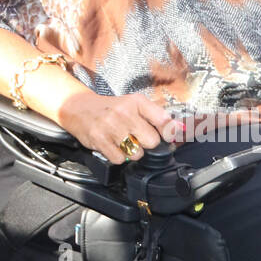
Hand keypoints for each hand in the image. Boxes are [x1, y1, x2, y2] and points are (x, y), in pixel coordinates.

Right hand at [58, 90, 182, 164]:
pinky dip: (118, 157)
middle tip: (136, 136)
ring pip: (137, 153)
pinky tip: (113, 145)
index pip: (164, 120)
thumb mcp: (135, 105)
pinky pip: (120, 159)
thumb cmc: (111, 108)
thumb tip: (180, 129)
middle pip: (152, 141)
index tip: (169, 136)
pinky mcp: (100, 140)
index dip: (169, 132)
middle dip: (146, 143)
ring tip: (123, 141)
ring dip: (132, 152)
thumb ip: (158, 117)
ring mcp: (111, 126)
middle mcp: (124, 112)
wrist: (79, 108)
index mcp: (136, 102)